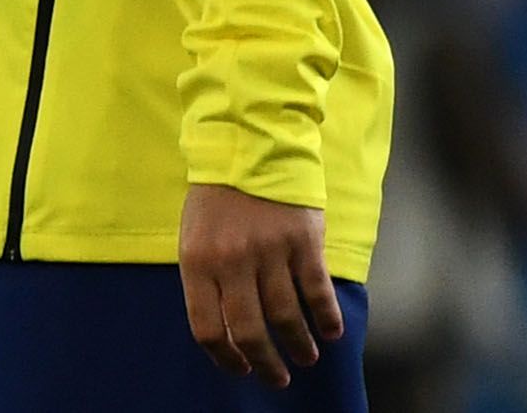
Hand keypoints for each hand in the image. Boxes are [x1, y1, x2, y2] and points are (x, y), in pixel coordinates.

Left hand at [178, 183, 343, 387]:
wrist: (248, 147)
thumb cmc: (217, 199)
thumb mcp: (194, 236)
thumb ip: (206, 280)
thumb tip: (225, 331)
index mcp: (197, 261)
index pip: (207, 327)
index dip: (226, 357)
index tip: (242, 369)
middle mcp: (231, 261)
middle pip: (249, 330)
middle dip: (267, 364)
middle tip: (279, 378)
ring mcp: (269, 251)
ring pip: (286, 317)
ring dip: (299, 346)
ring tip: (307, 357)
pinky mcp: (303, 241)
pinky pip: (317, 291)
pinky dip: (327, 318)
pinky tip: (332, 332)